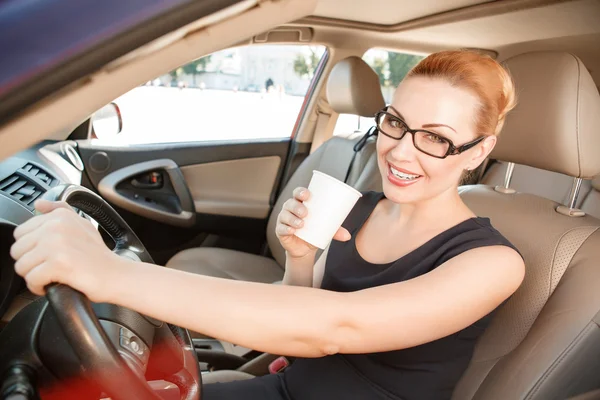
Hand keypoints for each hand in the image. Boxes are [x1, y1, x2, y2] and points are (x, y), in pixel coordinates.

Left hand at [10, 200, 126, 302]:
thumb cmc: (98, 255)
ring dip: (34, 276)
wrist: (115, 275)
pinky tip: (52, 284)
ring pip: (21, 266)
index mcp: (60, 216)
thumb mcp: (82, 225)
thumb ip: (59, 210)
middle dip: (31, 262)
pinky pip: (31, 280)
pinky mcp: (58, 264)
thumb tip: (38, 204)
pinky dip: (39, 287)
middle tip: (50, 266)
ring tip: (51, 275)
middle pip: (17, 250)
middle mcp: (56, 226)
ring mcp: (56, 245)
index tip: (47, 254)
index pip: (21, 233)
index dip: (31, 248)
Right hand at [276, 187, 349, 258]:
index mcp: (300, 203)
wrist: (305, 248)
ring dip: (292, 218)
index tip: (307, 195)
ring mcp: (284, 220)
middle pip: (290, 203)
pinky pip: (281, 228)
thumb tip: (348, 235)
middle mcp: (290, 209)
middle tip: (306, 213)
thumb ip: (336, 230)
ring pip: (285, 215)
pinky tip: (291, 230)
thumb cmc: (314, 231)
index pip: (298, 193)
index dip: (300, 191)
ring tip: (301, 224)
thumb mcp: (326, 229)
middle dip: (297, 206)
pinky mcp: (280, 231)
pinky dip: (285, 229)